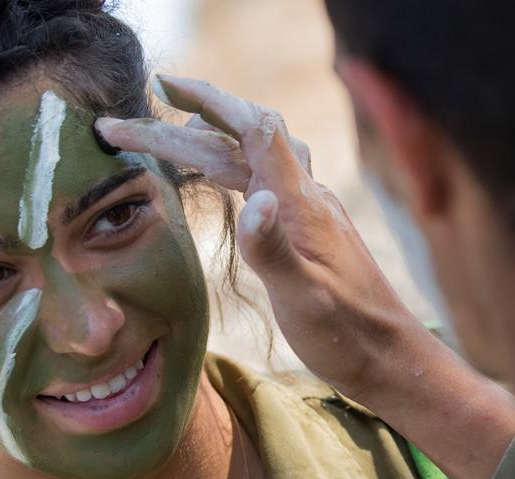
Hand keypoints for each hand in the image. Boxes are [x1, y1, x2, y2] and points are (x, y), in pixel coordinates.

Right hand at [97, 76, 514, 478]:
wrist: (391, 358)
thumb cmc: (347, 334)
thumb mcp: (304, 298)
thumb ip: (273, 249)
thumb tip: (253, 201)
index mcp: (300, 205)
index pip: (254, 129)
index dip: (209, 100)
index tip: (163, 84)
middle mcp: (305, 198)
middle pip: (240, 142)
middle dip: (182, 124)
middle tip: (124, 124)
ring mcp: (309, 213)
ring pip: (251, 160)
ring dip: (204, 143)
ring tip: (162, 135)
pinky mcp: (309, 231)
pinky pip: (262, 181)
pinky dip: (230, 168)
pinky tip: (220, 177)